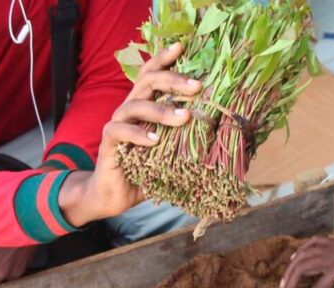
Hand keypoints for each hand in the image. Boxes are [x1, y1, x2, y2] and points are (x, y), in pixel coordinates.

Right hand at [60, 42, 202, 226]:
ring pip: (136, 105)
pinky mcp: (109, 142)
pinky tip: (155, 140)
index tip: (183, 47)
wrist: (114, 194)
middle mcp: (129, 108)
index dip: (164, 58)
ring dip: (161, 110)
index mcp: (144, 105)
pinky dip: (138, 134)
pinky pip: (120, 131)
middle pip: (147, 82)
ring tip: (184, 117)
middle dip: (172, 80)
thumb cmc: (146, 171)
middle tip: (197, 86)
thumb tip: (224, 135)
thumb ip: (188, 139)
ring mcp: (117, 123)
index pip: (151, 73)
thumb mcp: (172, 152)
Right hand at [280, 201, 333, 287]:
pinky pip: (313, 244)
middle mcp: (332, 254)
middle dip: (290, 285)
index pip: (319, 287)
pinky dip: (301, 251)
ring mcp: (333, 246)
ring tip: (283, 284)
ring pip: (303, 256)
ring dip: (290, 269)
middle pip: (302, 269)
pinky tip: (295, 258)